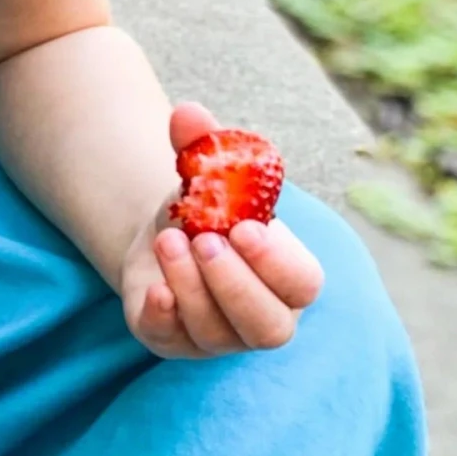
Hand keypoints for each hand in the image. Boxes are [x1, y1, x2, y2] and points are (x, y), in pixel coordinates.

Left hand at [122, 103, 323, 358]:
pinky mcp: (175, 342)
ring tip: (168, 240)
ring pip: (217, 333)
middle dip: (234, 284)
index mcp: (288, 277)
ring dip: (191, 286)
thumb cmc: (209, 207)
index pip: (302, 285)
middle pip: (268, 327)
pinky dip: (163, 317)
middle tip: (205, 240)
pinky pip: (172, 342)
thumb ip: (204, 145)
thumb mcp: (207, 174)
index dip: (277, 263)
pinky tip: (154, 289)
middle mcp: (262, 316)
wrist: (166, 233)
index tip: (245, 228)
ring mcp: (219, 337)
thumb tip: (188, 112)